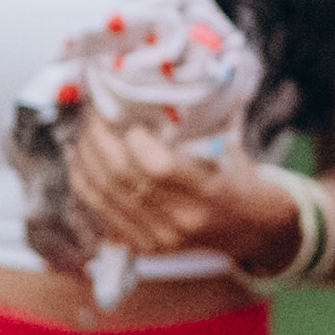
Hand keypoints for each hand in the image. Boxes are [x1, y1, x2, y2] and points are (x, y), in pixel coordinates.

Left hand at [61, 104, 278, 262]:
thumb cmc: (239, 178)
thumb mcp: (228, 146)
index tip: (129, 121)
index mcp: (210, 192)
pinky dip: (86, 186)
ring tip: (85, 136)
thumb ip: (195, 123)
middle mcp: (183, 221)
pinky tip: (81, 163)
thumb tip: (156, 86)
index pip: (160, 168)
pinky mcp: (146, 247)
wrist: (253, 229)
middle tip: (95, 118)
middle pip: (126, 180)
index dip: (136, 142)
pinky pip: (103, 214)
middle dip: (101, 143)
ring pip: (108, 196)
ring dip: (88, 161)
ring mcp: (162, 238)